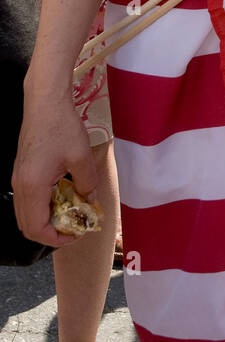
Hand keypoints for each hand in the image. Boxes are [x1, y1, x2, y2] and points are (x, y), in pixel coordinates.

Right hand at [12, 92, 98, 247]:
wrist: (45, 102)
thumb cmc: (62, 127)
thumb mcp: (81, 157)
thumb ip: (87, 184)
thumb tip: (90, 201)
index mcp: (33, 186)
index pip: (36, 228)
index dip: (55, 238)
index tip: (75, 234)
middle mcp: (20, 186)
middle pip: (27, 225)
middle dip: (51, 233)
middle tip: (74, 227)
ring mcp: (18, 179)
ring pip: (26, 214)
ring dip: (46, 220)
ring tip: (70, 213)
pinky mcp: (21, 172)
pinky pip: (27, 200)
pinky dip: (42, 206)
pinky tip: (62, 196)